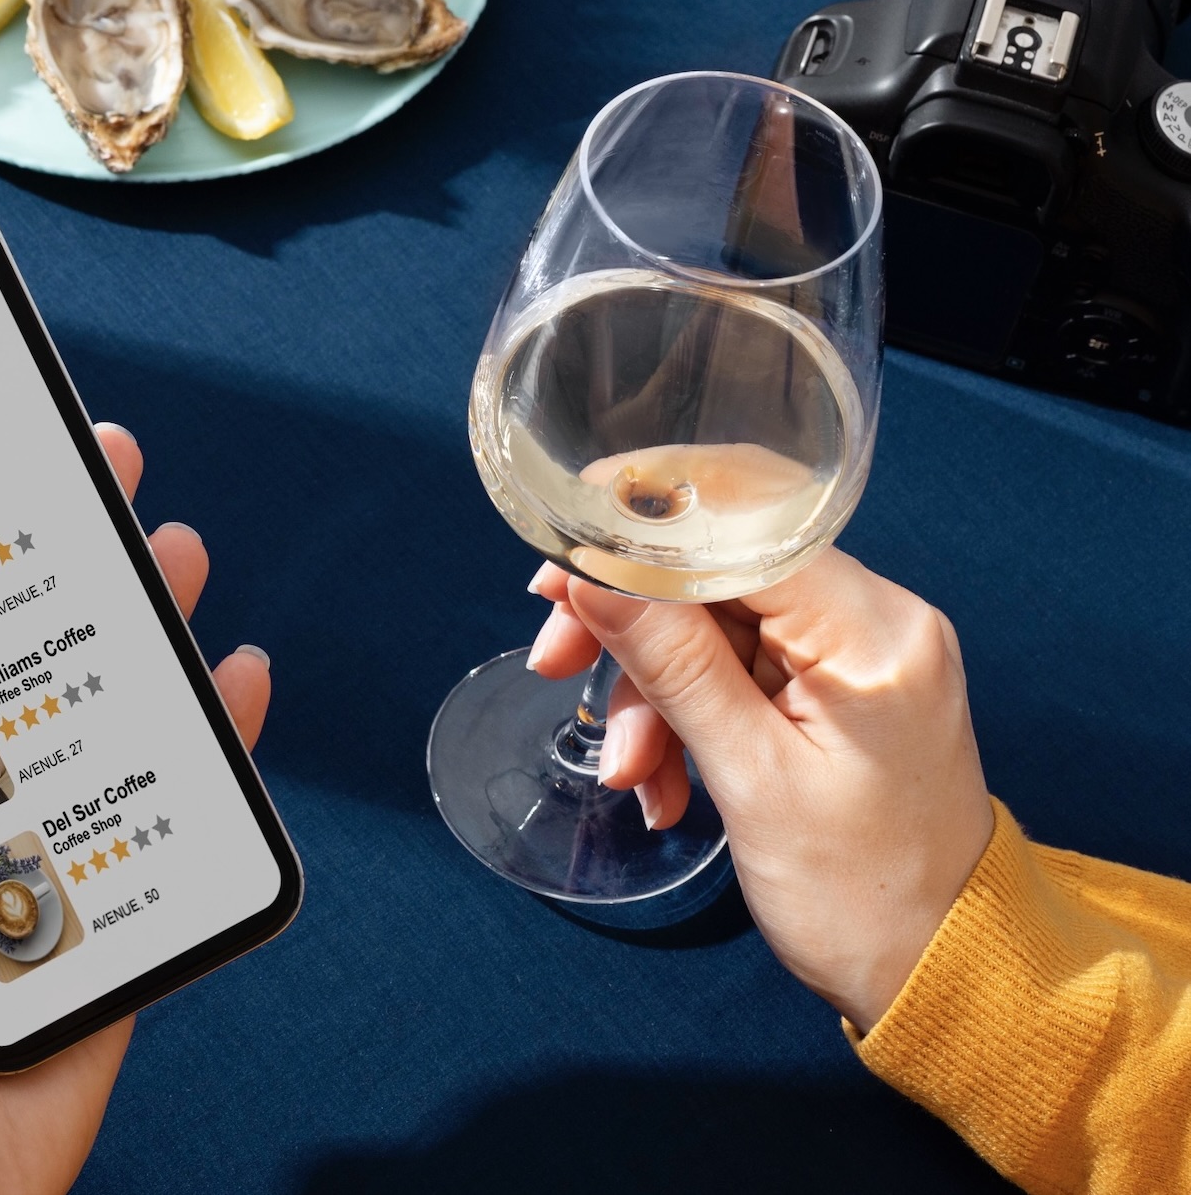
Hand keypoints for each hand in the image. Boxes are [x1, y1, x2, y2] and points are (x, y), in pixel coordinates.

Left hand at [0, 424, 272, 1194]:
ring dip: (138, 628)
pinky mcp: (109, 909)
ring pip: (95, 714)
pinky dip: (210, 746)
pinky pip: (165, 810)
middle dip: (54, 562)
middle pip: (11, 660)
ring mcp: (36, 855)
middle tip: (96, 469)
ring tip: (171, 552)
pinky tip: (234, 681)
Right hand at [526, 548, 994, 1030]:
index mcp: (872, 629)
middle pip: (717, 572)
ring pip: (714, 624)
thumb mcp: (751, 778)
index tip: (559, 558)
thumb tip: (589, 571)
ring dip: (650, 690)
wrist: (941, 973)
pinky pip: (736, 669)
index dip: (642, 528)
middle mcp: (875, 618)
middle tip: (554, 663)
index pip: (743, 523)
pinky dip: (685, 715)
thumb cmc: (859, 894)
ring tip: (627, 774)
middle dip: (629, 623)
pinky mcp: (837, 687)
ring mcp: (856, 653)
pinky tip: (662, 779)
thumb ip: (671, 663)